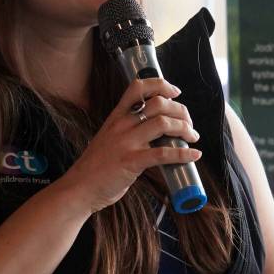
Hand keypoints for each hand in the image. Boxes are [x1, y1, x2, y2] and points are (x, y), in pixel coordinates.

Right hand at [57, 77, 201, 214]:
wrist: (79, 188)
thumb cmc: (96, 166)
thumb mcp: (109, 138)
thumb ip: (129, 130)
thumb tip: (158, 128)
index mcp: (116, 117)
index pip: (138, 88)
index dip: (161, 85)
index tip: (175, 92)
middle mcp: (121, 125)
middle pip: (159, 104)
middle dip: (181, 111)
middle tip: (189, 123)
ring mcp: (126, 143)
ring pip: (163, 123)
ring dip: (185, 129)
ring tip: (193, 137)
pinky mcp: (131, 162)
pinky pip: (163, 154)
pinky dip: (183, 154)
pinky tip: (194, 155)